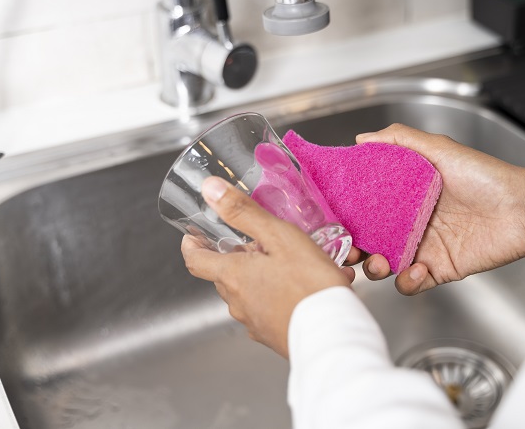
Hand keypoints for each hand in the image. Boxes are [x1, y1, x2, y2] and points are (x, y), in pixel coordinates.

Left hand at [181, 177, 352, 357]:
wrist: (332, 334)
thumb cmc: (309, 285)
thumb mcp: (278, 237)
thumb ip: (243, 212)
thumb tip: (210, 189)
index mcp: (232, 275)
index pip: (195, 259)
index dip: (191, 244)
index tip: (193, 236)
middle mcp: (237, 302)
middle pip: (225, 274)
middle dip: (237, 256)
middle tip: (260, 242)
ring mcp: (254, 322)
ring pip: (248, 292)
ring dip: (262, 276)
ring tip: (293, 264)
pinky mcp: (272, 335)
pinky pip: (268, 310)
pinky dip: (279, 296)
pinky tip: (306, 288)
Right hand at [354, 124, 524, 295]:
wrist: (521, 209)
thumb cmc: (484, 176)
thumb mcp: (439, 148)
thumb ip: (399, 140)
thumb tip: (361, 139)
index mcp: (404, 196)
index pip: (366, 208)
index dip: (348, 215)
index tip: (334, 219)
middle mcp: (409, 223)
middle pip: (369, 241)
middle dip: (353, 249)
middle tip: (349, 249)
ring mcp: (423, 247)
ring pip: (384, 265)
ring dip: (375, 268)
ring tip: (381, 262)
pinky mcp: (439, 269)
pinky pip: (411, 283)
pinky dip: (407, 281)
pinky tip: (418, 269)